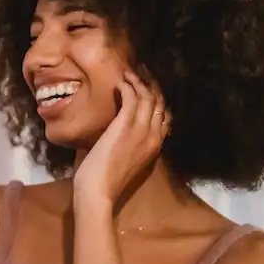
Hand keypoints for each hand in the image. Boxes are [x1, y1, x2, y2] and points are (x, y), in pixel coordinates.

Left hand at [73, 71, 169, 202]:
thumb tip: (119, 128)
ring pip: (147, 97)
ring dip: (137, 82)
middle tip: (138, 75)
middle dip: (150, 86)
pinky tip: (120, 83)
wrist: (99, 190)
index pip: (165, 116)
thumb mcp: (127, 159)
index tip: (147, 89)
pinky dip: (127, 87)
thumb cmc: (106, 179)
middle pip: (159, 103)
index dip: (157, 100)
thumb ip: (130, 142)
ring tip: (127, 74)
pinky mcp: (125, 126)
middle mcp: (153, 136)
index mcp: (155, 146)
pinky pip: (132, 98)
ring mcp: (141, 130)